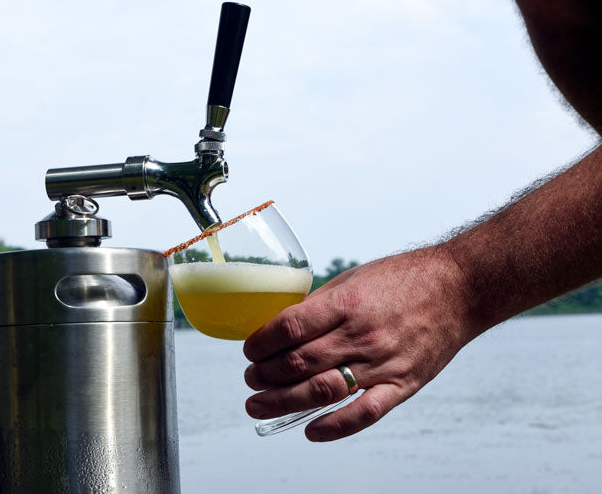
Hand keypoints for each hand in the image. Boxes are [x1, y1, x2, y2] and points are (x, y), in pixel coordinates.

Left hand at [243, 245, 479, 440]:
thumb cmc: (404, 280)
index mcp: (346, 305)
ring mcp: (382, 364)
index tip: (249, 350)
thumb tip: (282, 326)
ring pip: (322, 391)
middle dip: (264, 374)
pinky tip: (309, 431)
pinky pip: (364, 413)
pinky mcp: (402, 386)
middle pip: (298, 363)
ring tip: (258, 404)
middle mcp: (361, 336)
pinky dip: (334, 427)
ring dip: (283, 401)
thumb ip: (319, 305)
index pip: (289, 328)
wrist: (460, 289)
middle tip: (250, 378)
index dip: (260, 343)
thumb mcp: (353, 278)